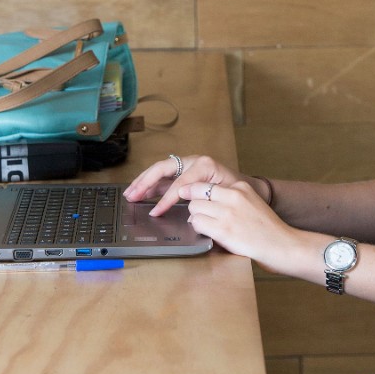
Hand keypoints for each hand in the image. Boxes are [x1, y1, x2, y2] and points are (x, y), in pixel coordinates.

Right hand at [124, 154, 243, 216]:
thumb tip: (188, 205)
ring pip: (160, 170)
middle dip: (146, 182)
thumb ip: (207, 196)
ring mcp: (186, 165)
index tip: (156, 212)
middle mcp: (192, 161)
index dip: (166, 198)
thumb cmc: (236, 189)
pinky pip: (164, 176)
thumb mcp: (226, 193)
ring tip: (130, 193)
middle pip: (163, 168)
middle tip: (132, 195)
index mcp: (203, 165)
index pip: (179, 182)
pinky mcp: (184, 172)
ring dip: (144, 181)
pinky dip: (151, 184)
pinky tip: (142, 193)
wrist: (244, 186)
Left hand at [182, 178, 311, 276]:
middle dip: (194, 205)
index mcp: (241, 187)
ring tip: (206, 225)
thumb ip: (234, 198)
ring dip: (195, 218)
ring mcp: (227, 212)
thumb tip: (209, 201)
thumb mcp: (253, 202)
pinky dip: (198, 229)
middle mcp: (233, 196)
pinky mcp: (223, 230)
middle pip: (196, 193)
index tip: (193, 198)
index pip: (206, 183)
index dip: (195, 192)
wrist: (283, 245)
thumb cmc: (268, 229)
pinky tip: (208, 233)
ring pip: (193, 208)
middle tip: (200, 214)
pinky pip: (197, 223)